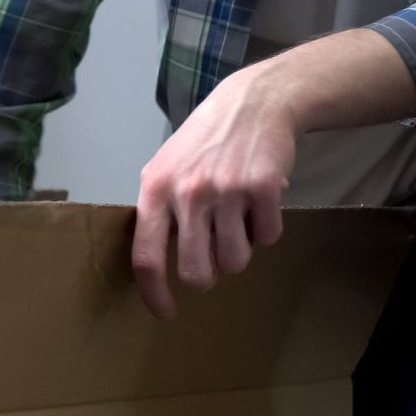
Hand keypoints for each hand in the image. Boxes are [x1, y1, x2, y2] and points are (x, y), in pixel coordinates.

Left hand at [132, 65, 298, 319]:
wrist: (253, 103)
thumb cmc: (204, 142)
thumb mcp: (165, 168)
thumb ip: (158, 211)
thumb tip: (152, 263)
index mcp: (155, 190)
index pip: (146, 256)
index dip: (155, 293)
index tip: (166, 312)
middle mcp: (187, 193)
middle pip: (197, 272)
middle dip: (208, 277)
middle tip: (213, 262)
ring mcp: (226, 190)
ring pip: (236, 260)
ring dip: (240, 250)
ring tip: (238, 220)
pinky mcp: (263, 188)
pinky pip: (269, 237)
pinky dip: (267, 228)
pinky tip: (260, 202)